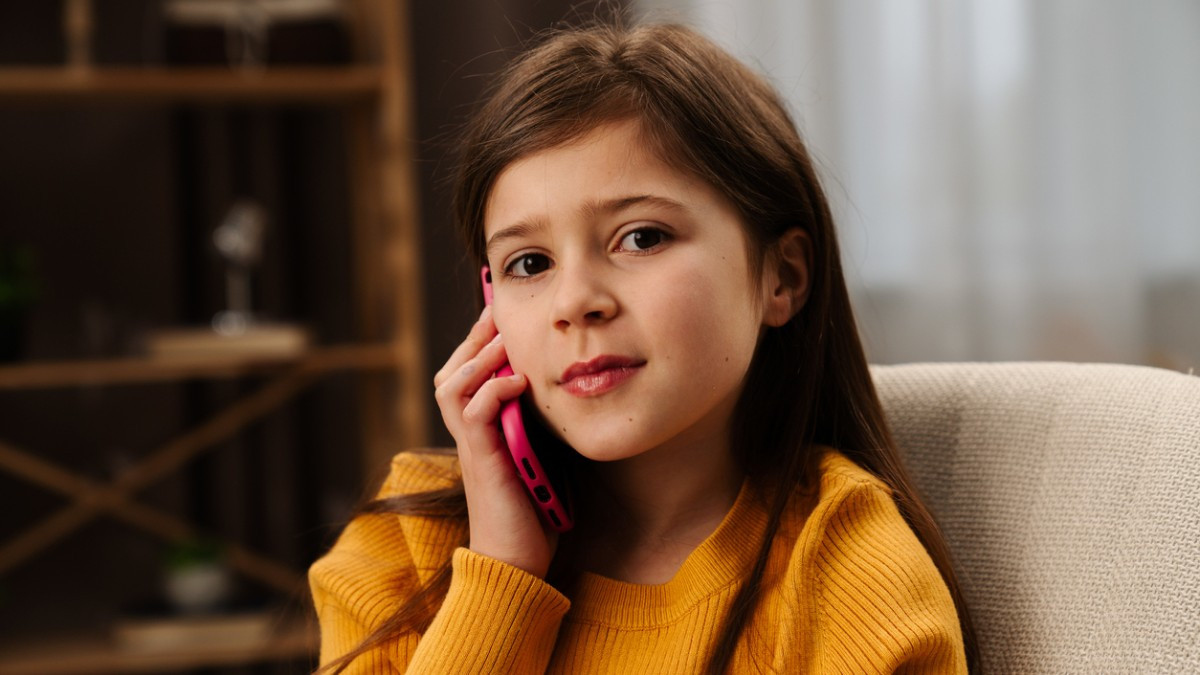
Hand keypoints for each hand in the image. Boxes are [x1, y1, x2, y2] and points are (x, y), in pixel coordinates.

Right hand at [433, 306, 556, 577]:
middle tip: (499, 310)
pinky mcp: (481, 460)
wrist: (519, 559)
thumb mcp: (540, 452)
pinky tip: (517, 382)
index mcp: (481, 427)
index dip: (482, 340)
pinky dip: (492, 391)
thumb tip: (566, 386)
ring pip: (453, 383)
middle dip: (476, 336)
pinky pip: (472, 412)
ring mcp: (472, 445)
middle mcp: (469, 432)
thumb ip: (540, 421)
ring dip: (479, 356)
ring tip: (505, 338)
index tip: (505, 314)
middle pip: (452, 368)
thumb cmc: (534, 510)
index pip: (469, 370)